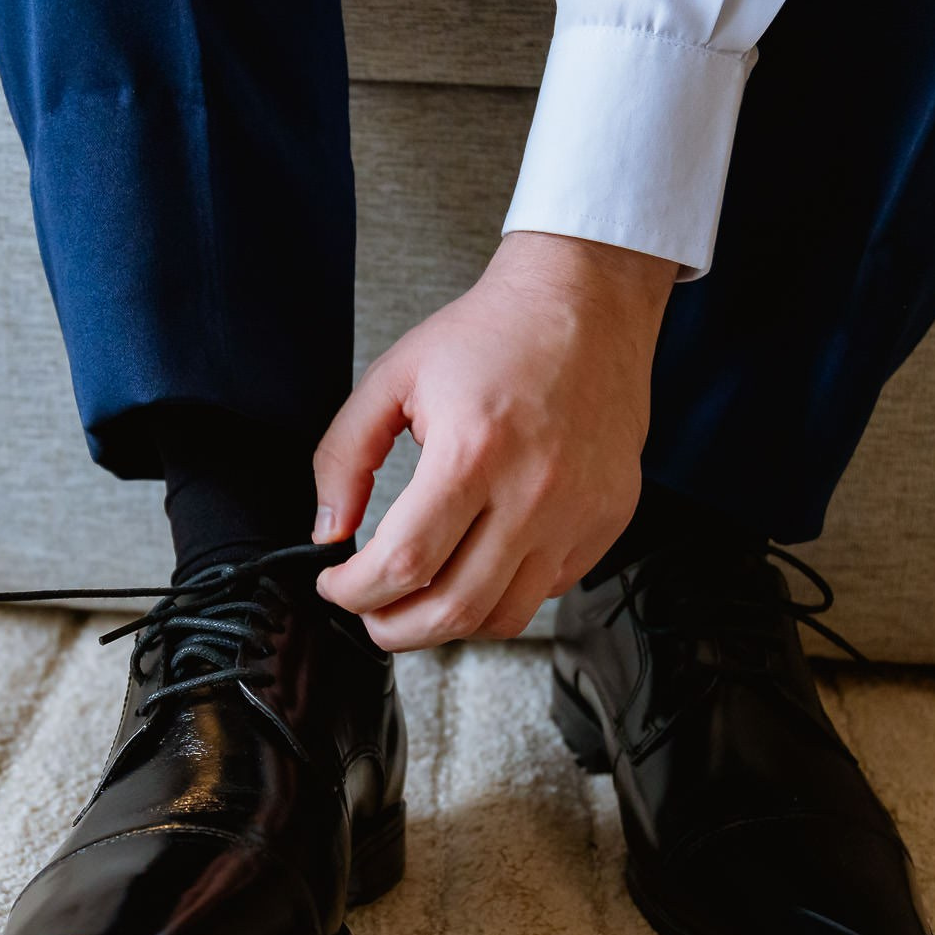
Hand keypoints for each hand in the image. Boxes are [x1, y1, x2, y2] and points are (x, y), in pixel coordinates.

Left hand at [310, 232, 673, 650]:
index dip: (355, 592)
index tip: (336, 585)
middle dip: (393, 629)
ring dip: (448, 624)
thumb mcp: (394, 378)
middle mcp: (533, 492)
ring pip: (503, 619)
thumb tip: (328, 530)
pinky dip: (501, 595)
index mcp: (473, 452)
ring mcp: (578, 515)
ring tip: (418, 599)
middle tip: (369, 613)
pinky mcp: (606, 523)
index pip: (403, 564)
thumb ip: (345, 456)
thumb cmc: (494, 335)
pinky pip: (546, 592)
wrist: (585, 305)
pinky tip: (476, 564)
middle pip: (453, 610)